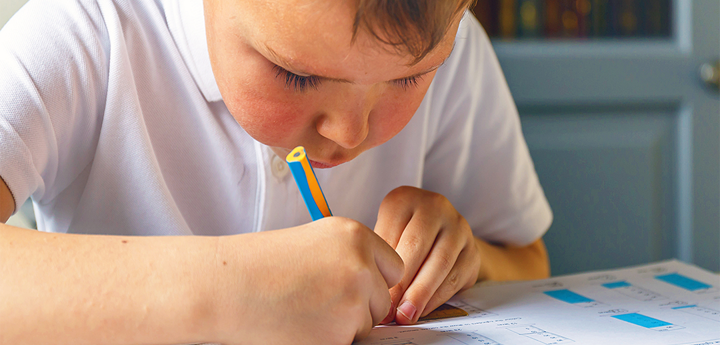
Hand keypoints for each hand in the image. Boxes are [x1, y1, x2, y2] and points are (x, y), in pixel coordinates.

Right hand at [210, 217, 403, 344]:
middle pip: (383, 299)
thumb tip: (377, 283)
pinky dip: (329, 340)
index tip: (351, 282)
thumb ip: (352, 257)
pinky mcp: (340, 336)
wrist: (227, 287)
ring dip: (344, 324)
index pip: (395, 267)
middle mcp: (361, 266)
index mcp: (356, 236)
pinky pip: (348, 343)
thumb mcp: (316, 241)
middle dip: (360, 305)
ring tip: (305, 309)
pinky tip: (301, 325)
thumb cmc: (260, 264)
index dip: (374, 279)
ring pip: (366, 324)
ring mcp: (352, 302)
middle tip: (319, 299)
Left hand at [374, 186, 480, 324]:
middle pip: (417, 247)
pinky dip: (436, 298)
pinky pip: (454, 278)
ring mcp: (458, 227)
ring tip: (405, 316)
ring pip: (439, 264)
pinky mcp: (473, 251)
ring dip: (420, 295)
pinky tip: (422, 310)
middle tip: (389, 311)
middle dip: (401, 284)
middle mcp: (436, 206)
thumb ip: (378, 254)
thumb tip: (370, 290)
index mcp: (405, 199)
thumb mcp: (385, 234)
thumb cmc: (401, 237)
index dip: (381, 267)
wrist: (442, 234)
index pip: (391, 234)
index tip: (372, 293)